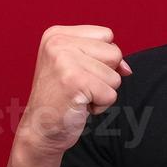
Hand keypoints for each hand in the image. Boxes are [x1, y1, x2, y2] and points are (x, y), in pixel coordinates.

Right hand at [14, 24, 131, 161]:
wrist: (39, 131)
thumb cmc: (60, 100)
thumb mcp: (78, 68)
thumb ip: (103, 58)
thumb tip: (127, 69)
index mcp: (56, 35)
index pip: (106, 35)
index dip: (102, 59)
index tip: (79, 73)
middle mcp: (58, 43)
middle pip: (114, 53)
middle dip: (104, 76)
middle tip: (78, 87)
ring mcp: (65, 61)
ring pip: (115, 76)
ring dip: (101, 93)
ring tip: (78, 97)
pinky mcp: (75, 81)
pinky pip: (111, 94)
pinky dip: (100, 106)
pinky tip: (79, 106)